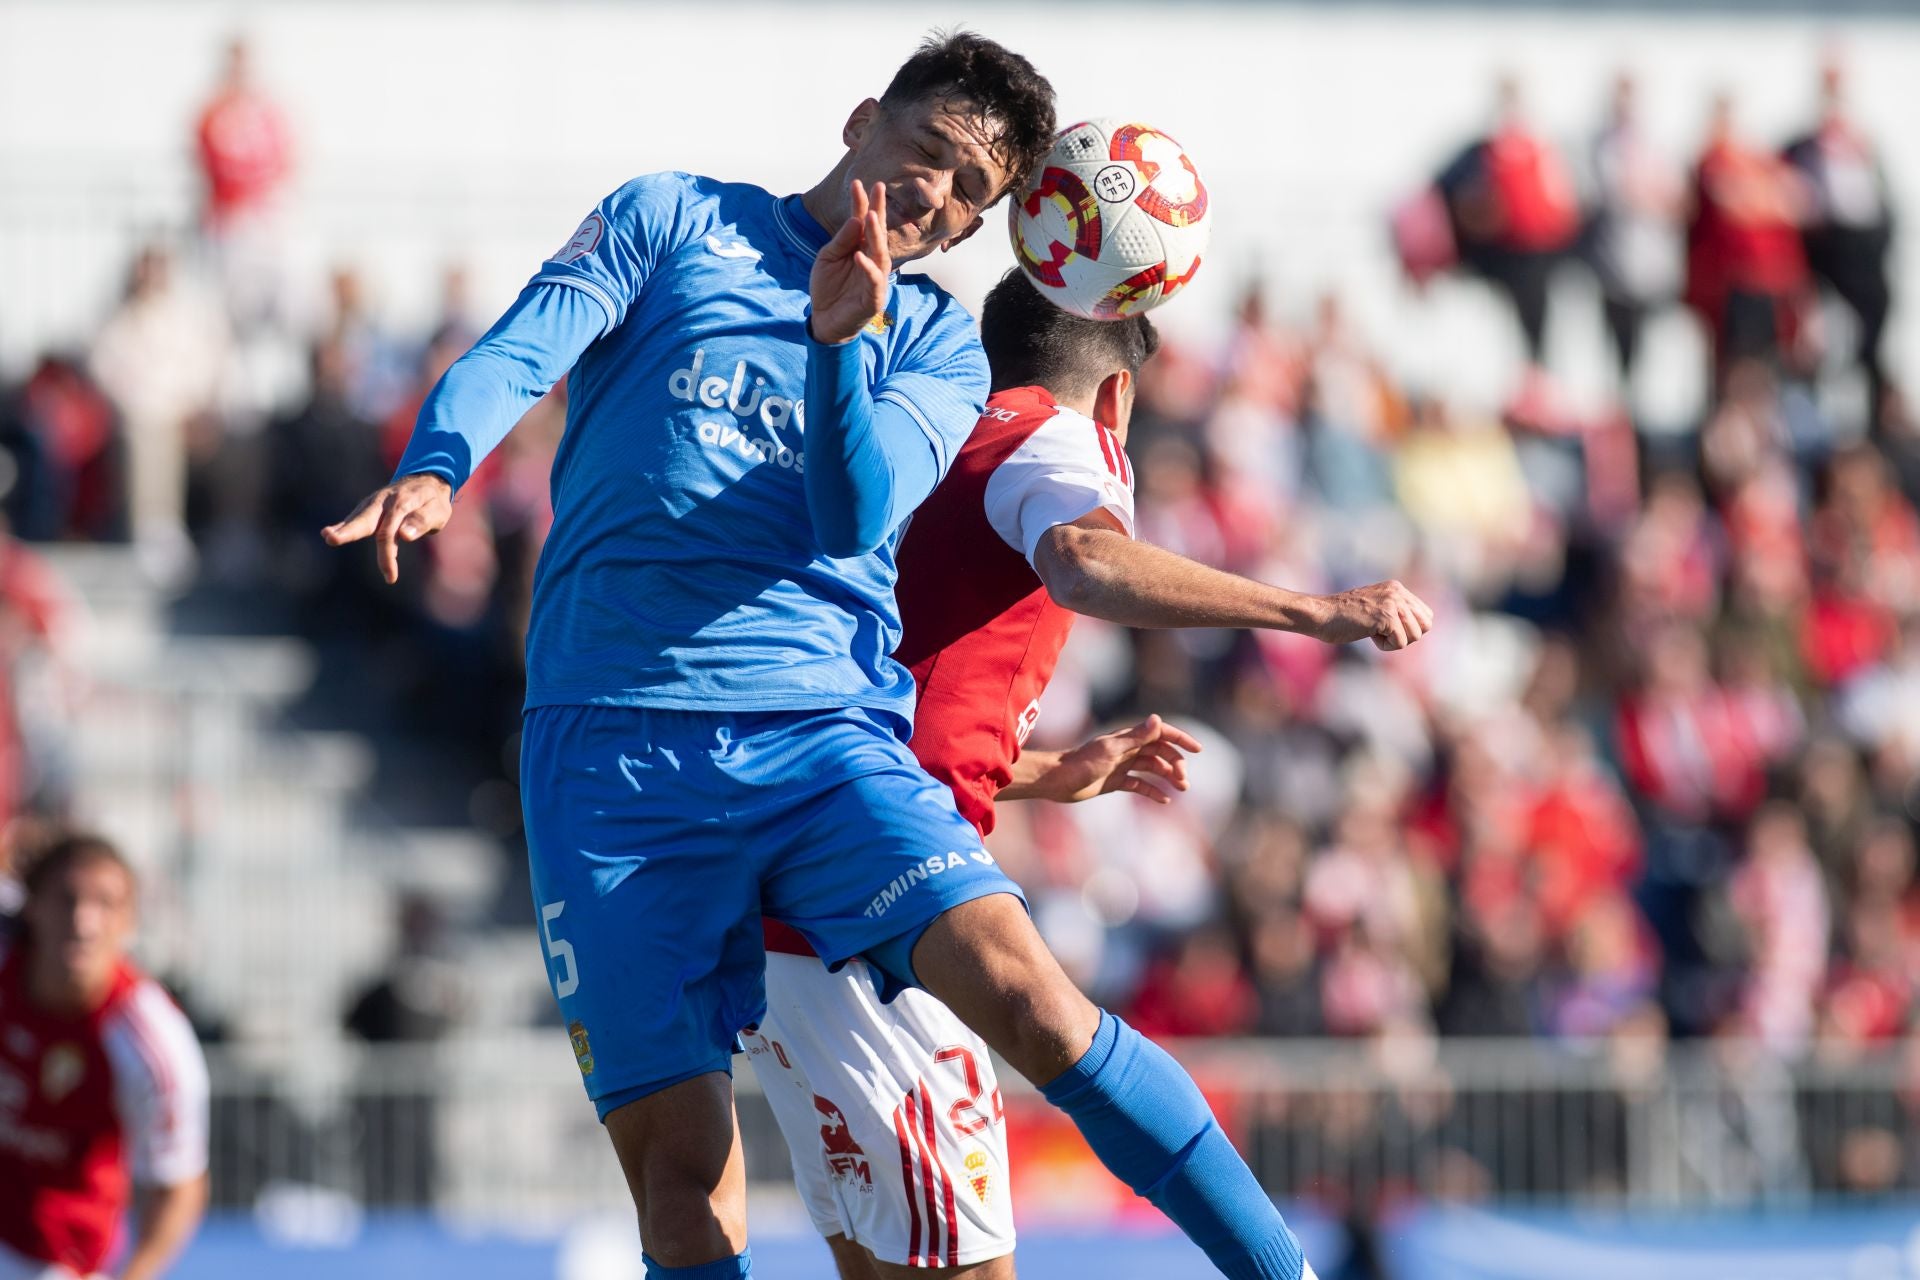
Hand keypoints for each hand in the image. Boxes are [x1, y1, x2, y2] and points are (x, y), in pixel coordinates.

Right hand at [321, 473, 453, 583]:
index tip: (390, 577)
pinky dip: (343, 525)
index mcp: (402, 502)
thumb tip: (404, 536)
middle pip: (366, 519)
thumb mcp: (437, 511)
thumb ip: (422, 521)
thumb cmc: (433, 501)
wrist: (426, 481)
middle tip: (332, 539)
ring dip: (342, 528)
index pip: (390, 531)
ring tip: (327, 536)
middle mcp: (384, 501)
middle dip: (349, 531)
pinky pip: (355, 518)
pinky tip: (328, 533)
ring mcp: (373, 502)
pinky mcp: (368, 507)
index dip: (387, 555)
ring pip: (357, 518)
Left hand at [809, 180, 889, 344]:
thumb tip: (855, 220)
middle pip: (877, 233)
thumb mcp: (827, 258)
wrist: (824, 321)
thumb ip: (841, 241)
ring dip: (876, 235)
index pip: (863, 222)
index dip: (862, 203)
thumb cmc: (828, 288)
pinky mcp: (873, 299)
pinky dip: (868, 269)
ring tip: (871, 217)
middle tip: (879, 188)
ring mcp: (874, 279)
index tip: (859, 183)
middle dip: (878, 211)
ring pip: (880, 255)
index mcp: (859, 248)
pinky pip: (874, 282)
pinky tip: (859, 255)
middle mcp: (871, 260)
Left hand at [1017, 714, 1201, 804]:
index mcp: (1128, 738)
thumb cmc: (1081, 763)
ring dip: (1167, 777)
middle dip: (1176, 764)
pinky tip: (1164, 800)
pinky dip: (1152, 791)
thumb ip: (1136, 737)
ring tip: (1181, 789)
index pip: (1160, 734)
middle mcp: (1127, 749)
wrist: (1057, 781)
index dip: (1180, 739)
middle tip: (1184, 782)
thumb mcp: (1111, 750)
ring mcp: (1121, 765)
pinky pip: (1139, 784)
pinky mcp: (1115, 781)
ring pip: (1152, 768)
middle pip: (1159, 752)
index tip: (1197, 750)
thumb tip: (1158, 720)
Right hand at [1311, 579, 1433, 649]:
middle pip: (1425, 626)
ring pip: (1415, 635)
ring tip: (1372, 631)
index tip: (1385, 627)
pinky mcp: (1386, 616)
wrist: (1320, 615)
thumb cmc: (1341, 617)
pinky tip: (1368, 634)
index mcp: (1396, 588)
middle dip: (1406, 636)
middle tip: (1381, 632)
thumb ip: (1396, 612)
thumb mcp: (1374, 608)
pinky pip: (1401, 643)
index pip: (1426, 615)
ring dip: (1394, 641)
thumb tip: (1421, 629)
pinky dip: (1384, 646)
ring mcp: (1393, 602)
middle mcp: (1397, 592)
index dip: (1409, 629)